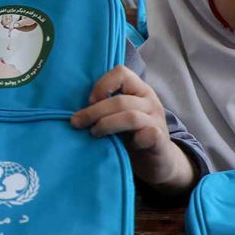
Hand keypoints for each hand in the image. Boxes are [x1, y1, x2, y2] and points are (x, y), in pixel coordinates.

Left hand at [70, 65, 196, 192]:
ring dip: (106, 125)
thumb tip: (74, 110)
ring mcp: (157, 121)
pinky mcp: (161, 140)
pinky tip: (125, 146)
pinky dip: (135, 140)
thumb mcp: (118, 117)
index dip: (102, 85)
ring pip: (130, 117)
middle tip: (77, 123)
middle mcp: (150, 102)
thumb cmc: (132, 136)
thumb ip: (104, 108)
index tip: (89, 101)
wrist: (158, 161)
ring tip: (94, 134)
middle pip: (120, 100)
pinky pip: (149, 135)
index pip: (121, 73)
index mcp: (139, 90)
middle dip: (94, 112)